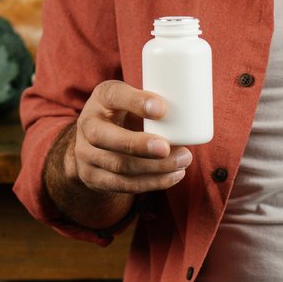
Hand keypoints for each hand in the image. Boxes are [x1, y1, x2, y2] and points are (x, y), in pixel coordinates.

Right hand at [68, 79, 192, 193]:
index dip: (136, 102)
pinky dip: (152, 182)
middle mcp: (87, 125)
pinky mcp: (93, 178)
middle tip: (168, 147)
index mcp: (101, 98)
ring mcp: (86, 154)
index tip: (162, 108)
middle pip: (107, 138)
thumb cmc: (125, 114)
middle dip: (139, 145)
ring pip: (118, 166)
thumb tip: (196, 105)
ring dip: (154, 168)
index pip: (113, 96)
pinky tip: (173, 176)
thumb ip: (153, 101)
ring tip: (183, 161)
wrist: (93, 143)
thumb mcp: (131, 100)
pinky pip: (123, 185)